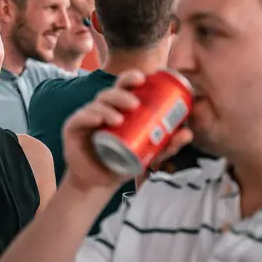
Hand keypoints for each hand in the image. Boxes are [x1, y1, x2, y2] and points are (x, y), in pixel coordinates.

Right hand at [61, 70, 193, 190]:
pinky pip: (80, 118)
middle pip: (110, 92)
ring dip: (108, 108)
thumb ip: (167, 144)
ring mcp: (86, 117)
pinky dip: (89, 116)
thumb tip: (188, 133)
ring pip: (96, 104)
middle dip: (122, 93)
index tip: (145, 78)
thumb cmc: (122, 163)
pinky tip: (98, 119)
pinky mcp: (73, 128)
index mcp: (118, 108)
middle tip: (135, 104)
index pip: (124, 87)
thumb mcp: (148, 154)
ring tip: (119, 118)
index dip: (132, 78)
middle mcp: (102, 109)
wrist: (98, 183)